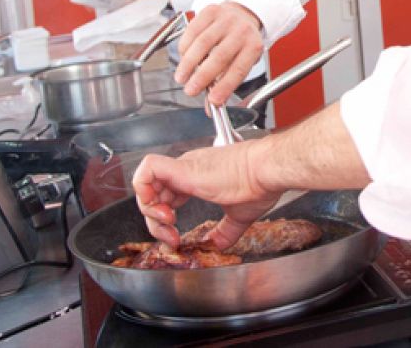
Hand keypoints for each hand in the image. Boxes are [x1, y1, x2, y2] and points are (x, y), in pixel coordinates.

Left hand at [131, 141, 280, 248]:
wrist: (265, 172)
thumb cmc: (258, 184)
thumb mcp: (239, 215)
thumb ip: (225, 230)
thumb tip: (219, 244)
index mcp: (197, 177)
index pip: (166, 195)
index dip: (165, 219)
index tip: (177, 237)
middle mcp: (186, 170)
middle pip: (153, 193)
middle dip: (155, 222)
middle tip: (171, 238)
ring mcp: (183, 167)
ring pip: (145, 181)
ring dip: (148, 208)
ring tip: (166, 224)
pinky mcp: (181, 168)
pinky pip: (147, 170)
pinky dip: (145, 191)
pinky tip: (162, 211)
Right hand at [174, 2, 264, 102]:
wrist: (241, 14)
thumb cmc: (240, 43)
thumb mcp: (241, 62)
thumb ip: (225, 84)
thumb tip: (210, 107)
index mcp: (253, 47)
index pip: (239, 70)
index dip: (225, 86)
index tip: (213, 101)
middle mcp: (242, 31)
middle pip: (219, 56)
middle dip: (202, 77)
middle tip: (190, 90)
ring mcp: (226, 19)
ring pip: (203, 43)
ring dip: (189, 63)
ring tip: (182, 77)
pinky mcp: (211, 11)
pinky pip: (193, 30)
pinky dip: (185, 46)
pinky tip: (182, 57)